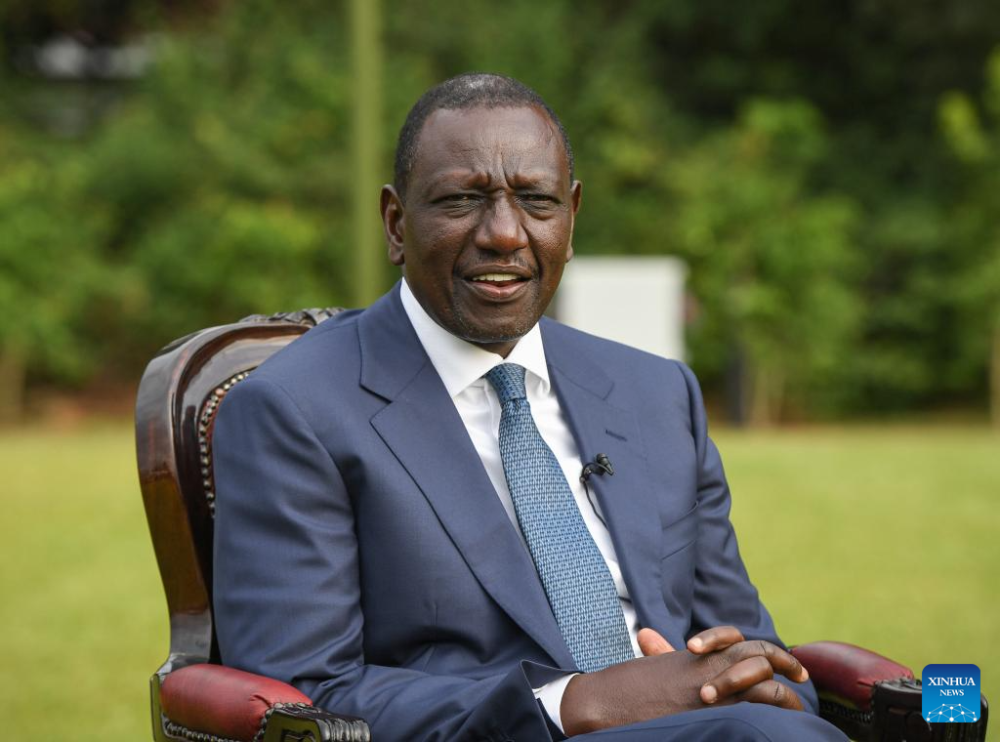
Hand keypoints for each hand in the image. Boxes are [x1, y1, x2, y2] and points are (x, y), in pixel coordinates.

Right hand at [561, 626, 807, 735]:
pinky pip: (756, 710)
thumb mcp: (649, 668)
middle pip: (760, 655)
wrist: (608, 703)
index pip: (740, 641)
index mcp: (698, 656)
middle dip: (785, 664)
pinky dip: (773, 716)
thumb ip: (659, 654)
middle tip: (801, 677)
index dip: (765, 651)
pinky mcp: (712, 712)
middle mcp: (709, 667)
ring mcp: (712, 690)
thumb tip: (649, 635)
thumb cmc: (625, 688)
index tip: (782, 666)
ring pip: (765, 685)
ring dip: (785, 698)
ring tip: (796, 710)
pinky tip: (780, 726)